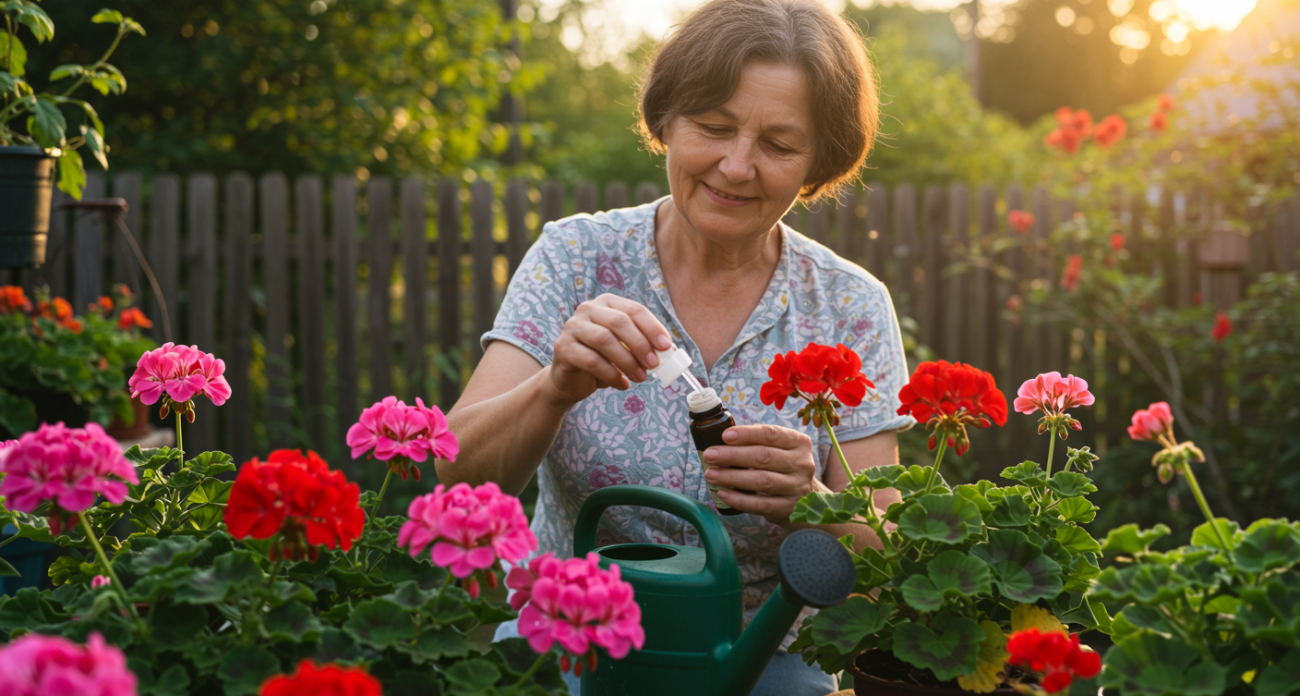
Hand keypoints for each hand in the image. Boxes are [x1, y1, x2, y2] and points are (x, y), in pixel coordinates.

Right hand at [546, 294, 672, 406]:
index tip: (666, 347)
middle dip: (641, 344)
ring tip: (640, 377)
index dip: (652, 328)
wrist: (570, 379)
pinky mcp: (563, 347)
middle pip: (619, 322)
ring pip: (604, 339)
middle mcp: (588, 309)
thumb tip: (668, 350)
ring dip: (627, 361)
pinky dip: (611, 375)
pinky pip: (591, 361)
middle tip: (654, 364)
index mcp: (607, 303)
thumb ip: (642, 343)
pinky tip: (622, 384)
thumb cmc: (602, 359)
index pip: (634, 309)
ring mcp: (572, 327)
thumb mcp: (624, 347)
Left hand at [702, 424, 819, 527]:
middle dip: (733, 456)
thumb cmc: (783, 468)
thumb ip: (757, 443)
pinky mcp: (788, 508)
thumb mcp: (780, 450)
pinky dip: (739, 499)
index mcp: (799, 443)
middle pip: (764, 456)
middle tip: (710, 455)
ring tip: (711, 475)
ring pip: (762, 480)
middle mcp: (801, 464)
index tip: (725, 436)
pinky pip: (761, 504)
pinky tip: (723, 493)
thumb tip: (721, 442)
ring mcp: (796, 487)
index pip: (772, 433)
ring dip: (732, 477)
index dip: (747, 434)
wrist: (806, 499)